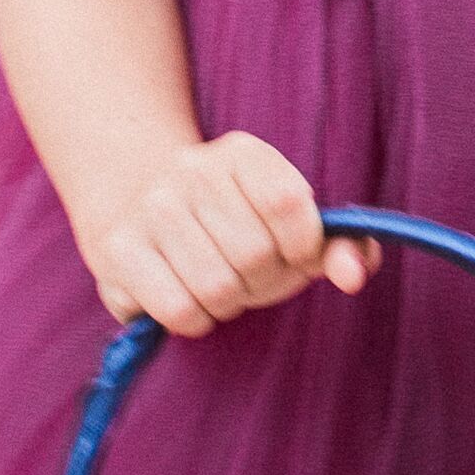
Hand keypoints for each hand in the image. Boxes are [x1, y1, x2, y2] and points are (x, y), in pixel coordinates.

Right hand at [91, 133, 372, 336]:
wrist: (134, 200)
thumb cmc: (234, 223)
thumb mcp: (290, 222)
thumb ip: (340, 246)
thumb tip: (355, 276)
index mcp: (242, 154)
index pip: (291, 204)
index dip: (302, 246)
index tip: (293, 253)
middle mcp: (192, 170)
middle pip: (257, 255)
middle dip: (263, 282)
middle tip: (246, 273)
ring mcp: (151, 209)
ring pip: (220, 289)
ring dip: (228, 304)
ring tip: (216, 282)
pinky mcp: (119, 251)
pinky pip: (181, 311)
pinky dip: (195, 320)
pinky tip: (187, 298)